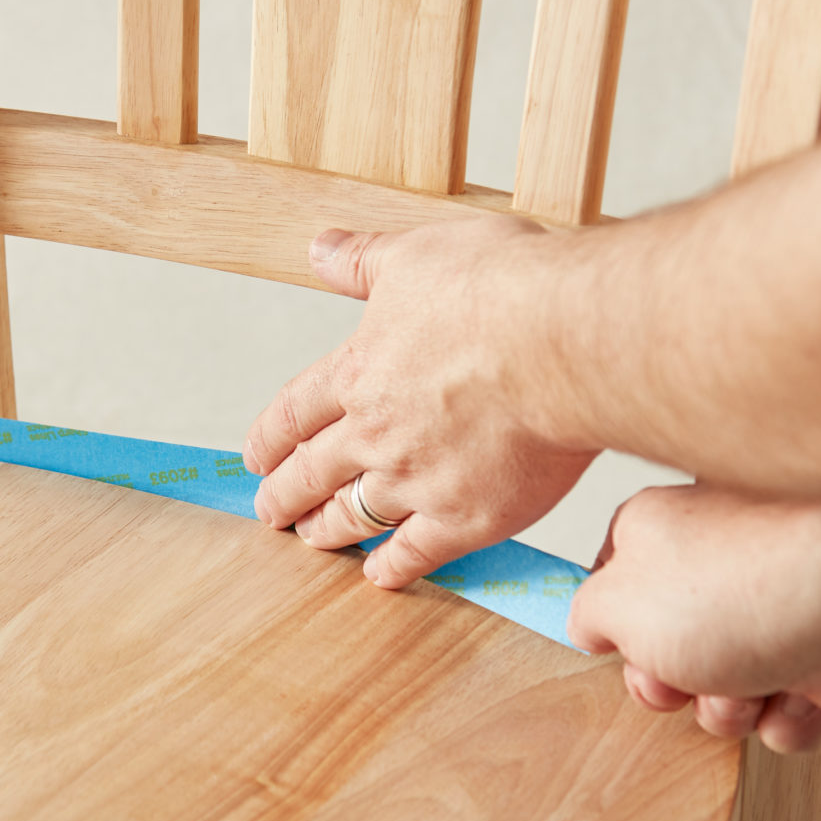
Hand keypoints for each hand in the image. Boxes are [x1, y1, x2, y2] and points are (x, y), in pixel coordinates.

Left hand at [243, 220, 597, 586]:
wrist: (564, 342)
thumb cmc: (503, 291)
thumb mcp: (416, 254)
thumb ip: (363, 260)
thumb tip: (320, 248)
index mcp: (359, 371)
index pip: (295, 412)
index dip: (271, 437)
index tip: (256, 456)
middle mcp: (374, 432)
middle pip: (311, 471)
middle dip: (284, 493)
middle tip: (268, 509)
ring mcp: (416, 480)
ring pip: (352, 515)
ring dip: (325, 529)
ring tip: (311, 538)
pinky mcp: (466, 517)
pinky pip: (415, 553)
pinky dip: (392, 566)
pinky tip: (378, 573)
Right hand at [568, 484, 820, 752]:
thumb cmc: (748, 579)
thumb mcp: (617, 604)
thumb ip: (586, 617)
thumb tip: (591, 627)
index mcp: (658, 535)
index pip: (613, 587)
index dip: (610, 631)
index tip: (613, 651)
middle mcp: (717, 569)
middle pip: (665, 652)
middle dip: (671, 683)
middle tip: (678, 678)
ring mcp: (773, 614)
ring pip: (724, 692)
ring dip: (728, 709)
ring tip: (748, 686)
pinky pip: (785, 714)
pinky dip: (786, 719)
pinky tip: (795, 695)